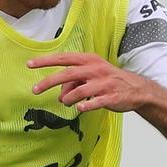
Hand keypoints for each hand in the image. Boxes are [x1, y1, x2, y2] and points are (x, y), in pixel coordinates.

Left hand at [29, 51, 158, 112]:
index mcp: (89, 60)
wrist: (136, 89)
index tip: (29, 64)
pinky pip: (96, 102)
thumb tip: (59, 95)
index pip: (64, 58)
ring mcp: (104, 83)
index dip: (46, 61)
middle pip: (68, 74)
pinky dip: (86, 106)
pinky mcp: (112, 97)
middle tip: (35, 90)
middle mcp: (95, 69)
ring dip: (68, 98)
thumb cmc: (109, 80)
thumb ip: (73, 82)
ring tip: (65, 103)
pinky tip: (79, 108)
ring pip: (80, 90)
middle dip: (49, 82)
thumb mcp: (90, 75)